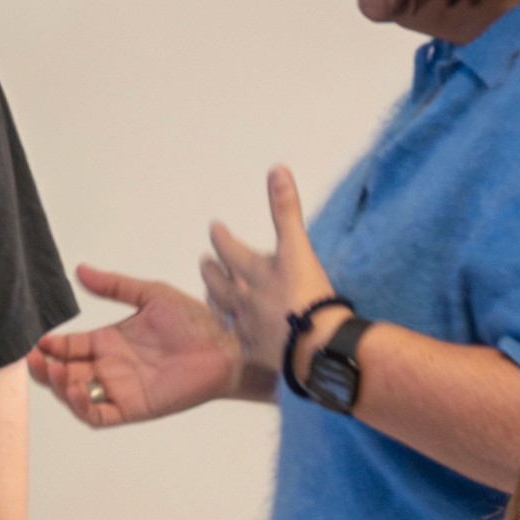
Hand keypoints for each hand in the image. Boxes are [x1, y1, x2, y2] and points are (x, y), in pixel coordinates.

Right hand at [28, 267, 245, 427]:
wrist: (226, 344)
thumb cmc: (195, 320)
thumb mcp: (149, 295)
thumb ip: (114, 285)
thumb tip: (79, 270)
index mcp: (110, 341)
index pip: (68, 347)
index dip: (49, 347)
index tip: (36, 343)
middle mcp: (111, 367)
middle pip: (65, 374)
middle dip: (45, 370)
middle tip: (34, 360)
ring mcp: (121, 389)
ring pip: (77, 397)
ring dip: (59, 388)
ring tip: (54, 372)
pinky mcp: (135, 407)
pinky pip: (100, 416)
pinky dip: (82, 408)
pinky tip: (76, 390)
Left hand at [199, 166, 336, 378]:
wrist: (315, 345)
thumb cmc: (307, 294)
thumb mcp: (298, 247)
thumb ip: (285, 210)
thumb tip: (276, 169)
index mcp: (251, 271)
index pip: (228, 249)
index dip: (220, 237)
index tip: (214, 228)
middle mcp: (242, 298)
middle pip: (218, 281)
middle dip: (210, 269)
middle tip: (204, 261)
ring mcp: (246, 326)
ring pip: (222, 310)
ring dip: (215, 298)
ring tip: (210, 294)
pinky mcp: (255, 351)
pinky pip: (239, 339)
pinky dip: (235, 332)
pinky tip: (235, 333)